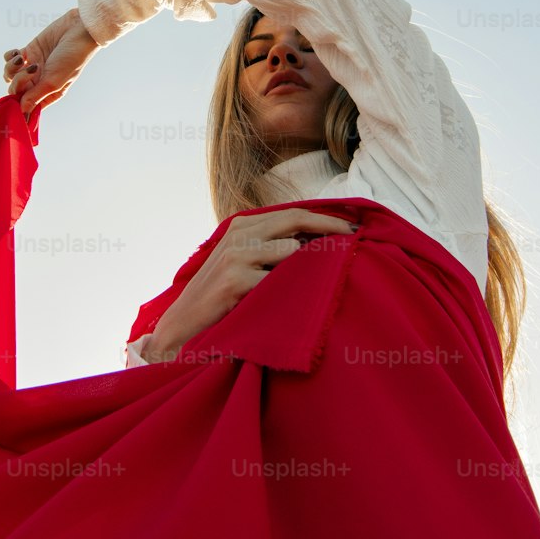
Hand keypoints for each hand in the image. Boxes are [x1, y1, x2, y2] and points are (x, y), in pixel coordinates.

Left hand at [3, 8, 99, 117]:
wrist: (78, 29)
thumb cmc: (72, 57)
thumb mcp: (54, 80)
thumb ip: (35, 96)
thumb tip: (22, 112)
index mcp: (49, 94)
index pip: (28, 106)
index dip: (19, 105)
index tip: (17, 99)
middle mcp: (40, 82)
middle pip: (16, 90)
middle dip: (18, 81)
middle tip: (31, 70)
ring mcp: (33, 67)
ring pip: (10, 75)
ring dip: (11, 68)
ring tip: (22, 59)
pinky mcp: (29, 52)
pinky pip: (10, 59)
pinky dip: (10, 57)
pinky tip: (20, 53)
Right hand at [144, 208, 356, 362]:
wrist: (183, 324)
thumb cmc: (220, 296)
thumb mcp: (242, 260)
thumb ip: (271, 246)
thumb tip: (317, 241)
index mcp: (243, 226)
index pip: (293, 213)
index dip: (325, 219)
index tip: (352, 228)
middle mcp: (240, 234)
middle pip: (295, 221)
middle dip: (330, 229)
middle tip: (356, 239)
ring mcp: (237, 256)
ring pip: (292, 252)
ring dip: (306, 270)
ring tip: (313, 285)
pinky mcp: (236, 280)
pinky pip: (278, 282)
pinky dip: (289, 293)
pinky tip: (288, 305)